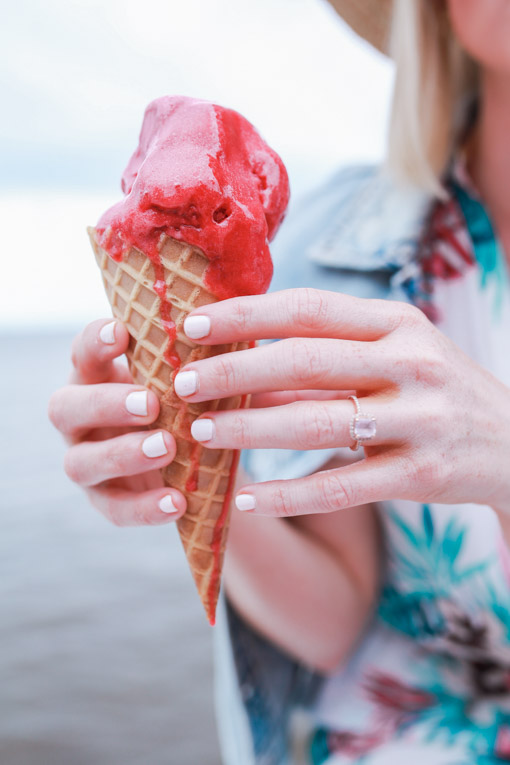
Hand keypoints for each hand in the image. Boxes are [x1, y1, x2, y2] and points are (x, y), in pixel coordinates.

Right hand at [48, 319, 186, 524]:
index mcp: (98, 376)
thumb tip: (243, 332)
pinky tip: (176, 502)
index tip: (121, 332)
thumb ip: (205, 358)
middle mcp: (81, 418)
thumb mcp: (194, 377)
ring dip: (122, 455)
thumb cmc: (190, 399)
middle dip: (105, 404)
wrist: (197, 458)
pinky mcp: (106, 500)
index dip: (95, 342)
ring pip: (80, 463)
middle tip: (150, 404)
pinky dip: (144, 507)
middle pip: (65, 408)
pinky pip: (115, 509)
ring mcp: (87, 461)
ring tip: (166, 447)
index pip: (83, 352)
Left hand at [171, 288, 509, 515]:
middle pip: (305, 360)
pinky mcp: (422, 475)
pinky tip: (248, 499)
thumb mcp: (391, 358)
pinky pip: (343, 486)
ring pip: (318, 423)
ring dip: (250, 428)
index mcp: (398, 324)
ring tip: (201, 433)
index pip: (309, 309)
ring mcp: (420, 420)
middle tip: (181, 383)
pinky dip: (290, 494)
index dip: (246, 314)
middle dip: (235, 371)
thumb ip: (323, 362)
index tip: (192, 324)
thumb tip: (243, 371)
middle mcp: (412, 363)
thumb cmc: (436, 390)